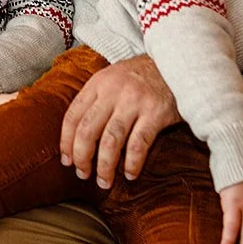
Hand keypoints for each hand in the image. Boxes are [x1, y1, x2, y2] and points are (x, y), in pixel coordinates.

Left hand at [59, 55, 180, 187]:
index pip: (73, 116)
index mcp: (98, 83)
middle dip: (82, 158)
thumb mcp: (112, 78)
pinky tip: (130, 174)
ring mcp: (134, 102)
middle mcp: (113, 92)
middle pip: (88, 131)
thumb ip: (96, 101)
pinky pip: (139, 144)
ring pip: (111, 141)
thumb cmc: (141, 76)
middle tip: (83, 174)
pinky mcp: (156, 113)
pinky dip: (132, 163)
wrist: (177, 62)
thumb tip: (77, 137)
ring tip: (104, 181)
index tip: (67, 160)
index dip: (66, 142)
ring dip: (105, 166)